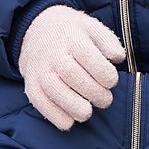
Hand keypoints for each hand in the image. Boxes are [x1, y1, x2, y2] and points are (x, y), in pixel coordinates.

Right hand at [18, 5, 125, 130]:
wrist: (36, 30)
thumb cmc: (72, 32)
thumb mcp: (92, 27)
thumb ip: (108, 41)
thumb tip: (117, 58)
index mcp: (72, 37)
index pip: (87, 55)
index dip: (103, 72)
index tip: (112, 81)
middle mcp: (53, 53)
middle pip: (72, 75)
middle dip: (92, 92)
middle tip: (105, 100)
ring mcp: (39, 70)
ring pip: (54, 90)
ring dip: (73, 106)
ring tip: (88, 113)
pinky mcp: (31, 84)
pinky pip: (39, 102)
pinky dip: (54, 115)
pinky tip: (69, 121)